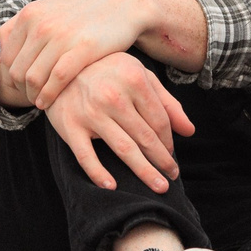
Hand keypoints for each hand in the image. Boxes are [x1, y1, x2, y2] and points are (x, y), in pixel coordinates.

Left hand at [1, 0, 147, 109]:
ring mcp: (61, 36)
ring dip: (33, 96)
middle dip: (22, 90)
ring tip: (40, 102)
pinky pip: (56, 80)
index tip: (22, 86)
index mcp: (30, 13)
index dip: (12, 77)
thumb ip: (25, 21)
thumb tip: (2, 39)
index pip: (7, 57)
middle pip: (17, 71)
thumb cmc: (84, 11)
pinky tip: (49, 102)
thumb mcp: (50, 6)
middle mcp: (41, 23)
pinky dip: (48, 96)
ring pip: (33, 78)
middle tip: (32, 97)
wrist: (121, 6)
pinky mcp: (82, 49)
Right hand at [46, 52, 195, 192]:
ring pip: (123, 149)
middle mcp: (113, 96)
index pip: (159, 120)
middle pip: (145, 137)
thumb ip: (166, 102)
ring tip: (158, 186)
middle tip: (172, 177)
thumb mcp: (139, 75)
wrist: (61, 63)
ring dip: (143, 171)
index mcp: (134, 79)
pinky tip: (112, 186)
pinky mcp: (70, 125)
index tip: (171, 154)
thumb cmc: (108, 71)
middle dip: (162, 161)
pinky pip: (86, 155)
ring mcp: (90, 112)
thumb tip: (189, 131)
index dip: (169, 141)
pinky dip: (98, 173)